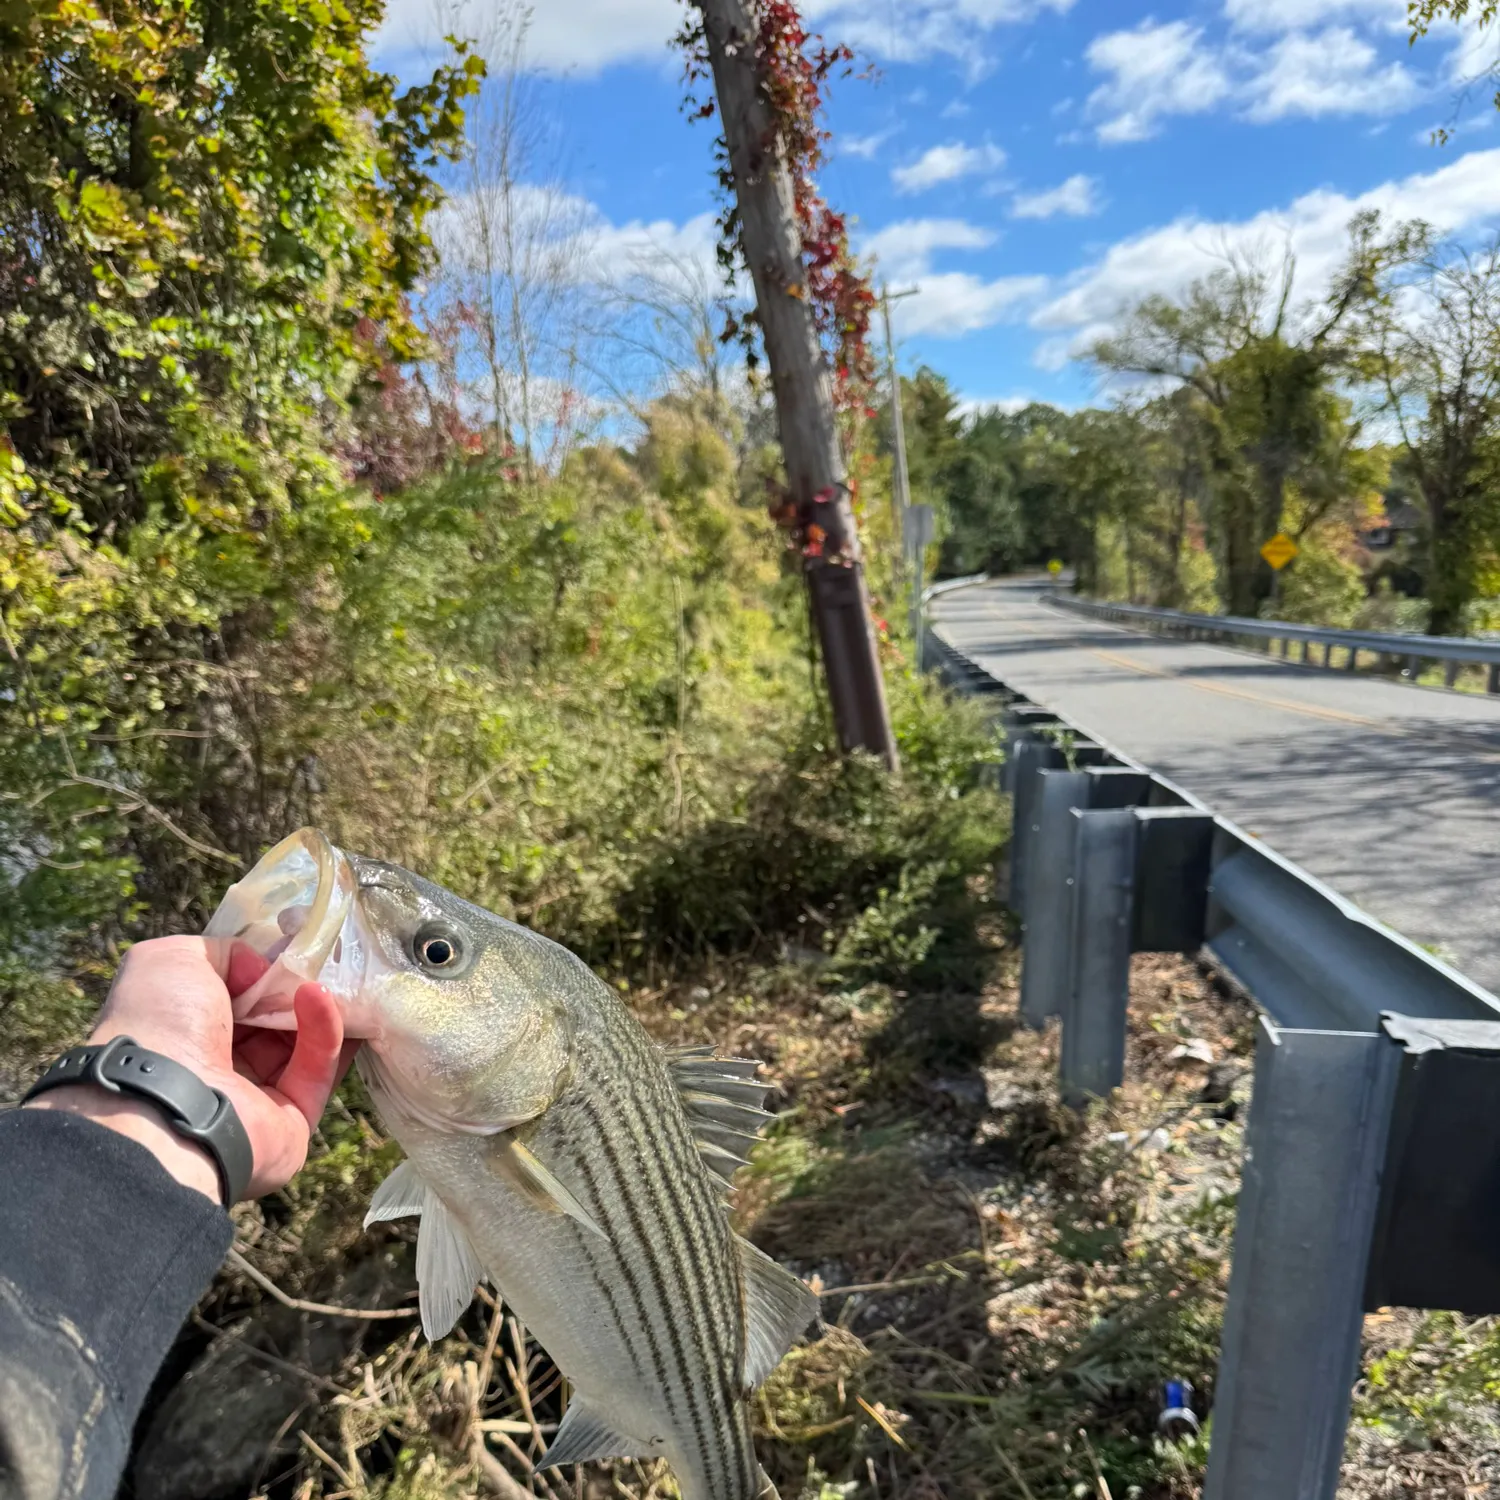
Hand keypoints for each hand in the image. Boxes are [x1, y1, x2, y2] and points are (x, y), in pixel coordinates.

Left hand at [25, 935, 359, 1203]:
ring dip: (317, 1003)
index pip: (236, 997)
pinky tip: (318, 996)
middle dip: (298, 984)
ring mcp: (259, 1097)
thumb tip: (262, 969)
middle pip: (274, 1018)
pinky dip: (325, 1029)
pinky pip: (318, 1069)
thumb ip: (222, 951)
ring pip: (304, 1042)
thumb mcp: (172, 960)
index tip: (293, 941)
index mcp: (186, 1034)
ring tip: (328, 971)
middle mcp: (220, 1067)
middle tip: (324, 952)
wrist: (162, 1104)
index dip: (265, 967)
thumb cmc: (158, 1025)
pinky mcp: (295, 1119)